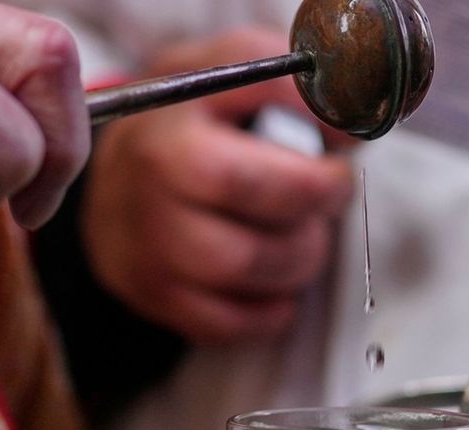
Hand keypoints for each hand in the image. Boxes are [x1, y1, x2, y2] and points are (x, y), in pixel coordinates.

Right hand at [82, 28, 355, 343]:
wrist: (121, 168)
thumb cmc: (193, 117)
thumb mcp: (232, 66)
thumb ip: (291, 83)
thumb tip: (347, 123)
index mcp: (169, 133)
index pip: (252, 178)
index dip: (316, 181)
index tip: (338, 169)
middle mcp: (148, 196)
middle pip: (252, 243)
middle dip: (310, 225)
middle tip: (325, 202)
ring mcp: (146, 252)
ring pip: (246, 279)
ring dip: (297, 262)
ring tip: (300, 234)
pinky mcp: (153, 295)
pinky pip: (229, 325)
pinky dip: (269, 308)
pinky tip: (273, 275)